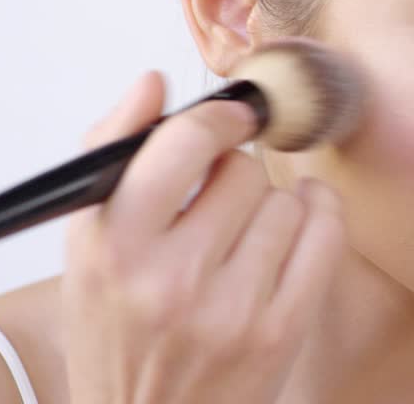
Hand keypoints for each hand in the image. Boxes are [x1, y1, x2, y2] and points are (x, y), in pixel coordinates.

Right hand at [60, 71, 345, 402]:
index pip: (180, 145)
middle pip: (243, 170)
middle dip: (236, 174)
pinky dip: (319, 216)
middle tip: (219, 202)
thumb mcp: (89, 245)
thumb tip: (152, 81)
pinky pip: (325, 235)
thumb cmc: (118, 329)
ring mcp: (229, 311)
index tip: (226, 118)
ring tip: (246, 233)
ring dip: (273, 204)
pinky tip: (297, 224)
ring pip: (286, 201)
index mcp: (111, 250)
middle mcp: (168, 282)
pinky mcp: (278, 332)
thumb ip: (113, 152)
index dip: (214, 118)